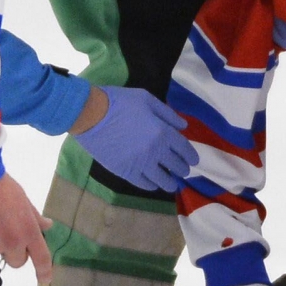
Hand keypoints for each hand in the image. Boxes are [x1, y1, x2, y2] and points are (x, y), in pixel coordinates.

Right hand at [71, 86, 197, 192]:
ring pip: (162, 179)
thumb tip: (183, 126)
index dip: (191, 156)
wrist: (91, 114)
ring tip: (172, 183)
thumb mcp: (147, 99)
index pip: (184, 149)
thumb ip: (167, 114)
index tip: (194, 161)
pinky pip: (143, 184)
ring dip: (170, 182)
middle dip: (182, 169)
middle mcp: (155, 151)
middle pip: (176, 166)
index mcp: (163, 132)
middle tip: (183, 171)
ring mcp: (140, 163)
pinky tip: (154, 184)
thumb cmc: (120, 102)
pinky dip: (151, 185)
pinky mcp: (125, 171)